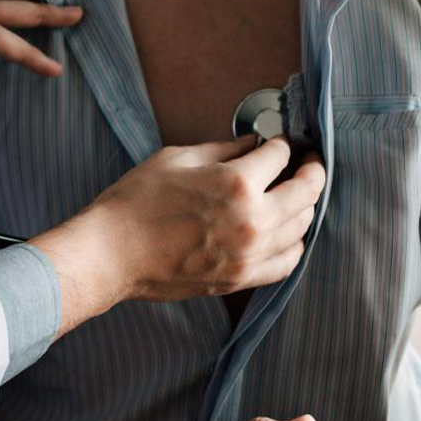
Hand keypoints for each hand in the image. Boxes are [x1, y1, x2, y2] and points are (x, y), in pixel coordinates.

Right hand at [29, 137, 325, 332]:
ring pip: (302, 226)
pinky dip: (294, 244)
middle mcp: (252, 220)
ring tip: (297, 195)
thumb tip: (252, 144)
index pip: (280, 155)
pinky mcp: (240, 278)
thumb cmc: (134, 203)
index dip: (282, 144)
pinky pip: (287, 262)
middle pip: (305, 191)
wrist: (110, 253)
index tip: (279, 143)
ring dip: (305, 206)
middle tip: (308, 163)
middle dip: (311, 171)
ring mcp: (249, 254)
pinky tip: (287, 233)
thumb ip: (223, 150)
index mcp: (236, 183)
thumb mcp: (176, 159)